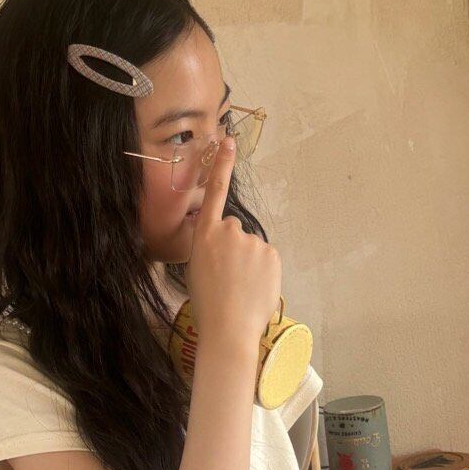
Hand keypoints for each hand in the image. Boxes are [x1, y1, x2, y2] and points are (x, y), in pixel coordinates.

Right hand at [187, 137, 281, 350]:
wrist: (229, 329)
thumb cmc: (208, 306)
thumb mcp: (197, 270)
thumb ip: (213, 250)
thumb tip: (229, 251)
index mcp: (204, 236)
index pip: (215, 193)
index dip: (223, 166)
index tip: (229, 140)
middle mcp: (229, 231)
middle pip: (235, 233)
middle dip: (234, 250)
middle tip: (227, 279)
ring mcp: (252, 242)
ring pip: (252, 249)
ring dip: (249, 264)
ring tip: (240, 289)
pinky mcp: (271, 254)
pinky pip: (266, 259)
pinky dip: (263, 272)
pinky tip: (254, 290)